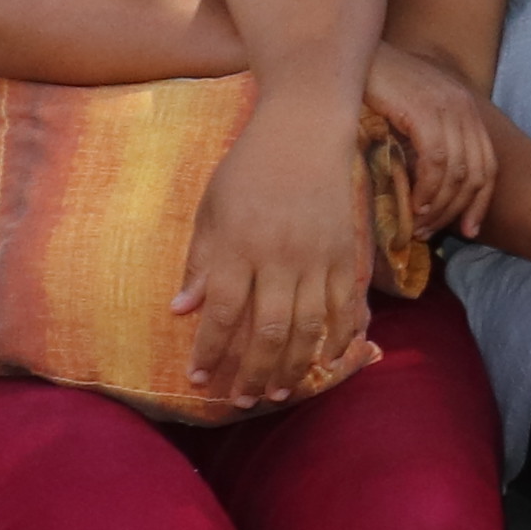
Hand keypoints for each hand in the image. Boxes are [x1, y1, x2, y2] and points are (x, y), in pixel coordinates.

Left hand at [175, 98, 380, 411]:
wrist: (305, 129)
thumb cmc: (248, 166)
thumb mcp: (211, 208)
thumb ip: (201, 260)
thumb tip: (183, 310)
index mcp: (239, 246)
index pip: (223, 314)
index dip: (210, 352)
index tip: (198, 379)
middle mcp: (280, 257)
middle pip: (269, 331)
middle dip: (252, 371)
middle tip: (241, 400)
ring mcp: (319, 257)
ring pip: (309, 326)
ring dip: (293, 365)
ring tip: (277, 390)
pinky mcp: (347, 253)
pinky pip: (345, 306)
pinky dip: (339, 337)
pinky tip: (329, 360)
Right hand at [364, 41, 500, 234]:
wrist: (351, 56)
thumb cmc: (374, 88)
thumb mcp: (410, 114)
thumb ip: (426, 142)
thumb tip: (426, 188)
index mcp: (466, 109)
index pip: (487, 164)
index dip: (479, 201)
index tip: (467, 230)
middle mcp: (464, 107)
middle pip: (477, 173)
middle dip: (457, 210)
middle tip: (431, 232)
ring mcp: (448, 108)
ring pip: (458, 172)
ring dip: (439, 206)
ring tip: (418, 225)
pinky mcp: (426, 111)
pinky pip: (436, 161)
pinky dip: (427, 188)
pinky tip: (413, 204)